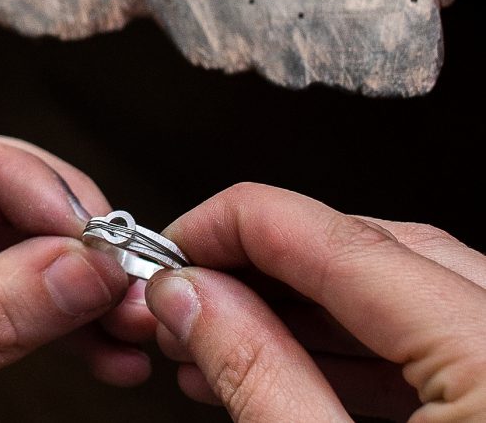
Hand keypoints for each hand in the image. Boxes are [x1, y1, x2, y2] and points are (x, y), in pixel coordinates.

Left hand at [0, 124, 148, 420]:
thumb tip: (78, 267)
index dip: (10, 177)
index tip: (78, 221)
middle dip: (60, 231)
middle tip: (114, 262)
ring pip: (9, 252)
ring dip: (76, 283)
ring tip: (124, 317)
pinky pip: (15, 307)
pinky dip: (66, 327)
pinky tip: (104, 349)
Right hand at [145, 183, 485, 421]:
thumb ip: (261, 377)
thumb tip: (195, 300)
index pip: (345, 242)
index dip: (241, 225)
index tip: (180, 240)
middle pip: (372, 250)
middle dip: (263, 261)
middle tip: (193, 282)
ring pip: (395, 291)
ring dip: (296, 306)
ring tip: (219, 330)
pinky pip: (422, 339)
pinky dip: (343, 345)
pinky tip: (277, 360)